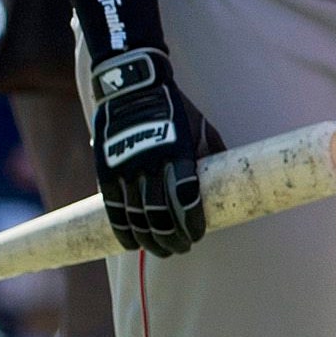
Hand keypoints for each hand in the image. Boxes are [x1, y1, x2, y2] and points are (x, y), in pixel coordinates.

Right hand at [87, 45, 223, 258]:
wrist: (132, 86)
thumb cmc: (175, 106)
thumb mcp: (200, 125)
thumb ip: (212, 151)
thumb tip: (228, 174)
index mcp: (178, 152)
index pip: (186, 197)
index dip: (191, 221)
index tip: (197, 235)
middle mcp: (151, 163)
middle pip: (161, 213)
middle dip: (172, 237)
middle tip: (181, 248)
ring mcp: (127, 167)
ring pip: (137, 215)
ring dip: (149, 239)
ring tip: (162, 250)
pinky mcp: (107, 170)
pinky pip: (114, 207)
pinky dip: (123, 228)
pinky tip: (131, 243)